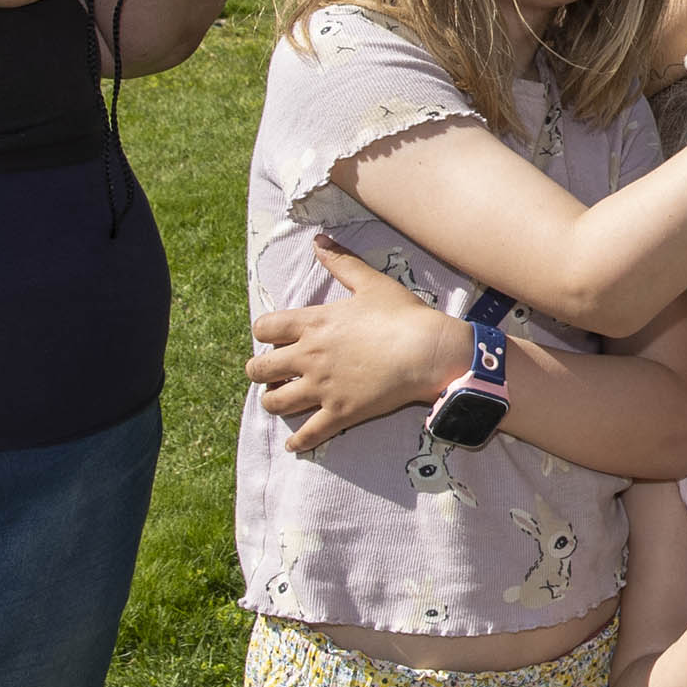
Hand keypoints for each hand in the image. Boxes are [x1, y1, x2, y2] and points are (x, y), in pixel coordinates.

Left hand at [247, 240, 467, 451]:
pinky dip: (298, 442)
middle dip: (259, 372)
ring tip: (278, 401)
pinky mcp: (340, 413)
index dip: (262, 333)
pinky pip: (308, 434)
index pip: (264, 328)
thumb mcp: (370, 282)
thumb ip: (341, 262)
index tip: (271, 338)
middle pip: (260, 369)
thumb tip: (318, 240)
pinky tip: (293, 445)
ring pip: (276, 403)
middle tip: (269, 373)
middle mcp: (309, 357)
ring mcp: (322, 388)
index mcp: (313, 323)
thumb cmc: (402, 314)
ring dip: (272, 402)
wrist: (427, 350)